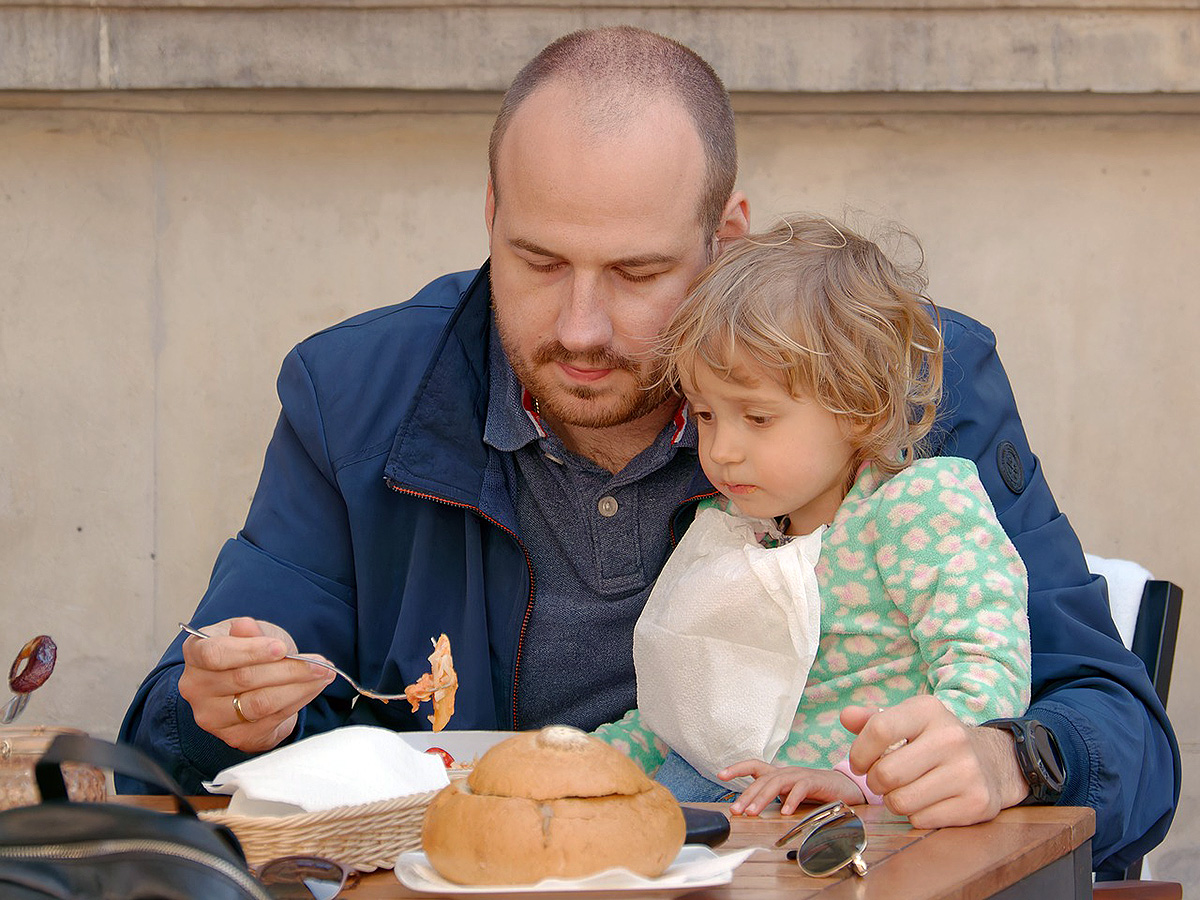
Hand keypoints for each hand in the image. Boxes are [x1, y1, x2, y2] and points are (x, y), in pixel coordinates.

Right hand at [178, 616, 335, 753]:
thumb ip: (250, 631)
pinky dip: (298, 702)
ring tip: (323, 674)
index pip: (215, 654)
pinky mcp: (235, 736)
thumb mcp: (252, 632)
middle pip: (245, 679)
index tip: (282, 648)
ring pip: (261, 703)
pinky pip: (272, 720)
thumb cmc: (250, 651)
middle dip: (289, 670)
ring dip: (299, 688)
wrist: (252, 681)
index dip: (251, 651)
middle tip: (320, 662)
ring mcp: (212, 717)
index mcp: (195, 653)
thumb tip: (246, 627)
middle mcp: (196, 688)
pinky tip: (312, 689)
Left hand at [719, 760, 865, 815]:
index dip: (737, 768)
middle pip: (761, 779)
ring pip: (776, 783)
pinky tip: (785, 812)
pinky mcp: (814, 781)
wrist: (842, 787)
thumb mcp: (788, 794)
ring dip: (762, 798)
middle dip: (746, 795)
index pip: (753, 765)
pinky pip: (800, 789)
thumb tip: (751, 809)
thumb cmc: (812, 791)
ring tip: (752, 812)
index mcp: (778, 773)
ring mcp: (799, 775)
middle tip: (736, 810)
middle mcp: (786, 771)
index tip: (720, 775)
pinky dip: (791, 800)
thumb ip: (772, 798)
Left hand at [842, 695, 1029, 827]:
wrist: (992, 761)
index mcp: (928, 710)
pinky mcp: (976, 802)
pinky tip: (928, 801)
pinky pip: (922, 820)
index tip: (859, 763)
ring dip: (894, 801)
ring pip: (901, 801)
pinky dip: (916, 816)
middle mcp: (951, 737)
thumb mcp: (908, 720)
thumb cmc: (935, 740)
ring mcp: (967, 771)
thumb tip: (846, 716)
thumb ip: (873, 719)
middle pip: (886, 773)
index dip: (859, 753)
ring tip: (906, 790)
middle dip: (875, 782)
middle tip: (883, 780)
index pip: (879, 730)